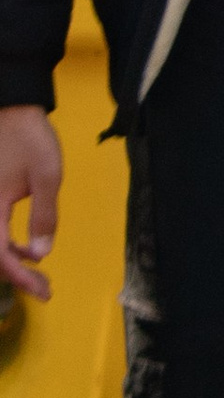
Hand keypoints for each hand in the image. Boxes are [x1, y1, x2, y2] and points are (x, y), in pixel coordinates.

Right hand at [0, 105, 61, 304]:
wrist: (11, 106)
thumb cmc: (29, 138)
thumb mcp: (46, 176)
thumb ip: (43, 216)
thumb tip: (41, 254)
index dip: (19, 277)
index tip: (43, 291)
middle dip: (16, 275)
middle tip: (44, 287)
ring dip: (8, 261)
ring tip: (36, 270)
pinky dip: (4, 245)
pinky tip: (24, 248)